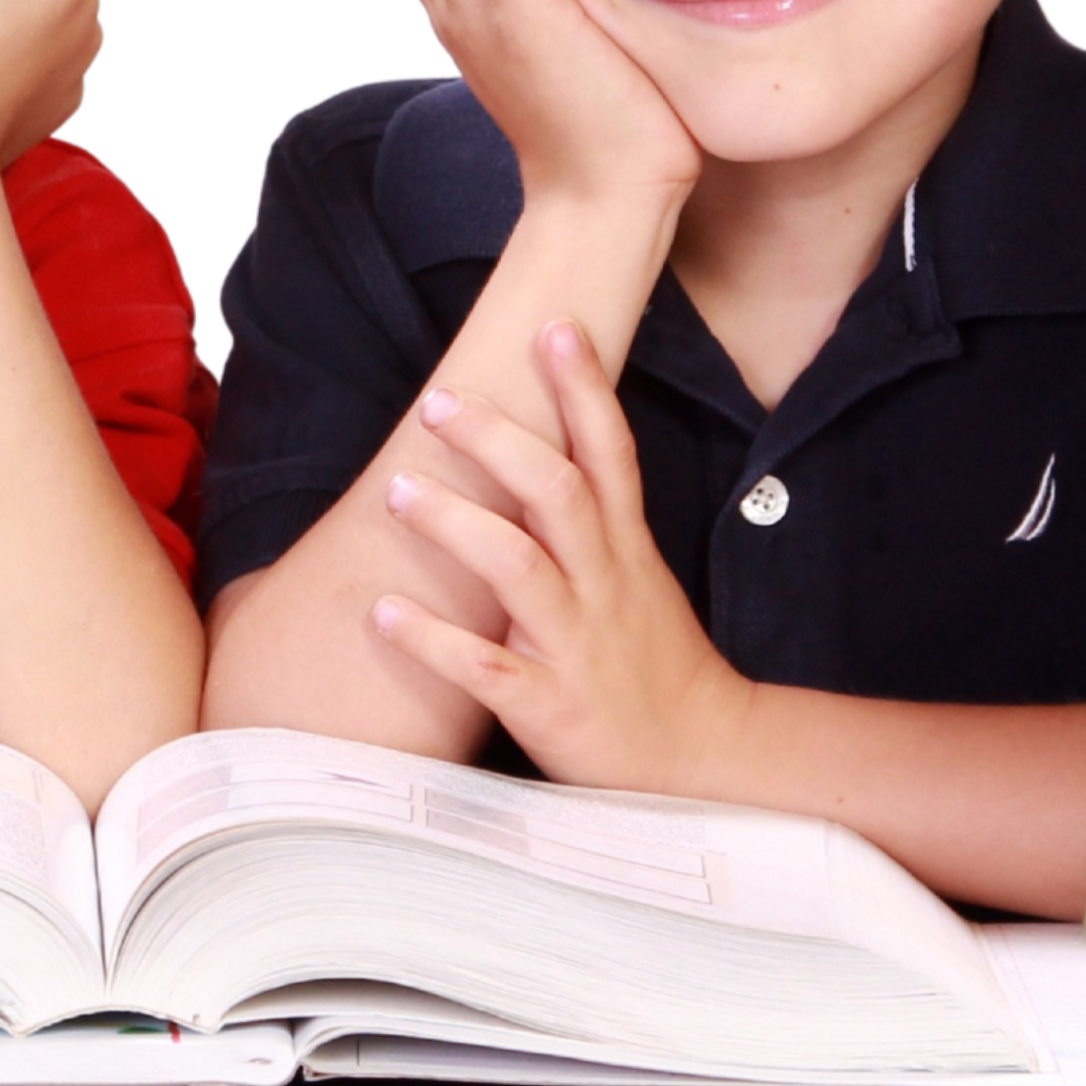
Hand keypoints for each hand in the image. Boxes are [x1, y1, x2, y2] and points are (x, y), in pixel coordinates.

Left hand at [365, 316, 749, 794]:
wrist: (702, 758)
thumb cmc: (654, 661)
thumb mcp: (637, 576)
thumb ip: (593, 519)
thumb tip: (534, 453)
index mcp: (625, 550)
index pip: (611, 452)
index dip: (585, 388)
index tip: (554, 327)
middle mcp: (602, 584)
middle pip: (557, 492)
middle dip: (499, 441)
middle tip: (440, 402)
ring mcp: (575, 643)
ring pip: (519, 568)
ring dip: (457, 525)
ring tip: (398, 492)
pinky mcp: (548, 704)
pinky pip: (484, 667)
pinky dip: (433, 640)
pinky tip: (384, 612)